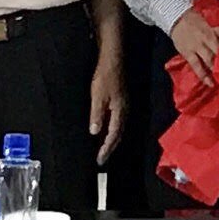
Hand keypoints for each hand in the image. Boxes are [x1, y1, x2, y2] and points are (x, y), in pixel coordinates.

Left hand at [89, 43, 125, 159]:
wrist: (113, 59)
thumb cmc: (105, 76)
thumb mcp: (98, 96)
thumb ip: (97, 115)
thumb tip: (94, 132)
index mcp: (120, 112)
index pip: (113, 136)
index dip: (106, 149)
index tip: (99, 160)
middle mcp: (124, 111)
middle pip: (118, 134)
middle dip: (110, 147)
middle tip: (101, 158)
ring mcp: (122, 105)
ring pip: (117, 128)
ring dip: (110, 139)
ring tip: (102, 148)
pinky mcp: (119, 100)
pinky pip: (115, 120)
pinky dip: (110, 129)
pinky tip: (103, 129)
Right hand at [168, 7, 218, 82]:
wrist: (177, 18)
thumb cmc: (196, 21)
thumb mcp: (210, 23)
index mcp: (214, 28)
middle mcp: (208, 37)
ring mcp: (198, 46)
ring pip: (210, 60)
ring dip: (218, 70)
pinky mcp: (188, 54)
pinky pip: (197, 67)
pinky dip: (204, 76)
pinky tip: (211, 83)